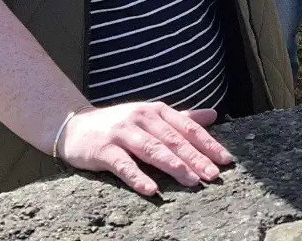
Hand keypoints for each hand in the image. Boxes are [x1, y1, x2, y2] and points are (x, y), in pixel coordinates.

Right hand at [56, 103, 232, 195]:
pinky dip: (138, 177)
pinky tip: (152, 190)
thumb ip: (182, 118)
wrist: (75, 126)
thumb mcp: (151, 117)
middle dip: (196, 158)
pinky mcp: (103, 150)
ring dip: (173, 165)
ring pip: (152, 150)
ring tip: (192, 180)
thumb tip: (213, 115)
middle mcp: (141, 118)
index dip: (208, 144)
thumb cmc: (119, 124)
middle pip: (173, 140)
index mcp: (156, 111)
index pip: (187, 128)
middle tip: (214, 175)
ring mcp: (122, 133)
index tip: (226, 160)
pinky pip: (123, 165)